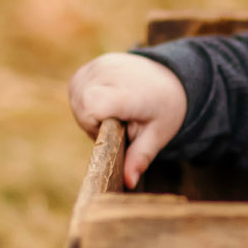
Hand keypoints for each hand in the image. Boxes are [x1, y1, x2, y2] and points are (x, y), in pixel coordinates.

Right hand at [68, 53, 190, 188]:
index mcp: (129, 92)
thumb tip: (129, 183)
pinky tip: (107, 100)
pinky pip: (77, 88)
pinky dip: (87, 98)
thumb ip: (140, 157)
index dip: (96, 126)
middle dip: (93, 123)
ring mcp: (99, 65)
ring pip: (76, 99)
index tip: (116, 130)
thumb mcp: (158, 135)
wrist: (170, 77)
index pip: (92, 106)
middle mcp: (111, 73)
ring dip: (89, 111)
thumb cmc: (164, 109)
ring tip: (114, 112)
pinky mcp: (91, 64)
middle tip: (119, 124)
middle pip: (81, 107)